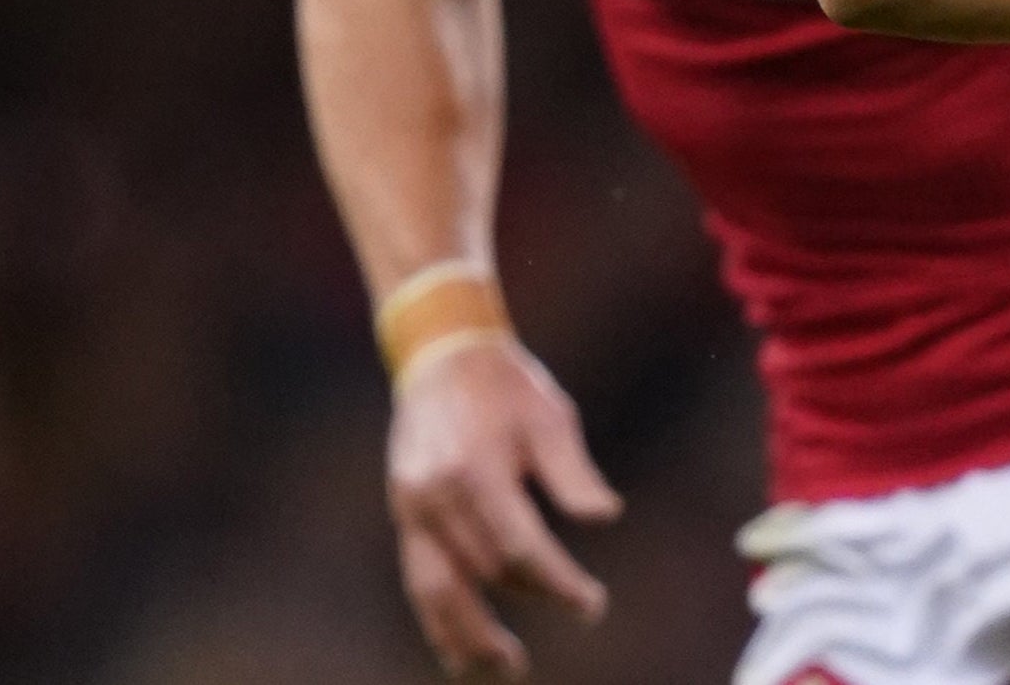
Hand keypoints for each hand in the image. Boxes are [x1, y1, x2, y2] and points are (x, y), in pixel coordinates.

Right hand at [385, 337, 622, 676]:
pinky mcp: (403, 513)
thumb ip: (573, 473)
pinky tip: (456, 646)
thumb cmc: (507, 386)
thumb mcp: (550, 417)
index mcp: (475, 470)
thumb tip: (606, 517)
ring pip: (437, 589)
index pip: (520, 548)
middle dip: (534, 596)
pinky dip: (437, 615)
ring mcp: (411, 507)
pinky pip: (418, 576)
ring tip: (502, 665)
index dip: (559, 582)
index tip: (593, 603)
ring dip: (469, 633)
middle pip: (486, 569)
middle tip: (584, 612)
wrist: (443, 355)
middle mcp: (435, 496)